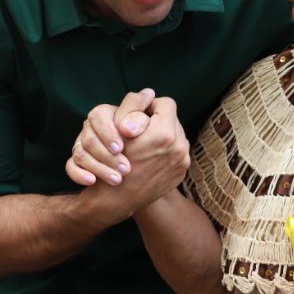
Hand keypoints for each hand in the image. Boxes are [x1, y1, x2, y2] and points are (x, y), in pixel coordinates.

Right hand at [66, 88, 155, 185]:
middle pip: (89, 138)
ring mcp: (81, 146)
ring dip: (100, 168)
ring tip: (118, 180)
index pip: (98, 115)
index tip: (123, 145)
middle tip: (126, 168)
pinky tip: (92, 181)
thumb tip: (148, 93)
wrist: (133, 176)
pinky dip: (79, 174)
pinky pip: (71, 167)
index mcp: (104, 115)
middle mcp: (90, 128)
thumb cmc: (143, 142)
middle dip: (107, 155)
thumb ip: (143, 109)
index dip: (109, 131)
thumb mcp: (145, 123)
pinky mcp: (77, 164)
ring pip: (80, 154)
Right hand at [78, 96, 189, 218]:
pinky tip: (150, 157)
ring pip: (176, 135)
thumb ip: (133, 106)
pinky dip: (165, 151)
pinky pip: (176, 152)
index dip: (150, 106)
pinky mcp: (181, 173)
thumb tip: (149, 93)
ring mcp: (182, 162)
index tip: (138, 115)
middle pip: (172, 120)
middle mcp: (179, 147)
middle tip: (140, 130)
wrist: (116, 200)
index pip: (166, 103)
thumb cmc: (111, 161)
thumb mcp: (117, 128)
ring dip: (162, 136)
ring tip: (145, 144)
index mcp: (164, 134)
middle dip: (157, 122)